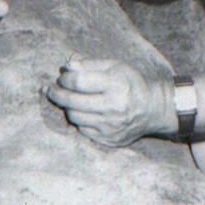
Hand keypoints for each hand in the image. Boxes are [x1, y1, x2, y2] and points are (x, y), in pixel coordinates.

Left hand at [45, 58, 174, 146]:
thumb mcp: (115, 66)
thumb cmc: (131, 83)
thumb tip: (66, 67)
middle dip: (57, 94)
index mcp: (116, 85)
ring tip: (71, 100)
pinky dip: (80, 120)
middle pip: (72, 101)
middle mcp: (113, 107)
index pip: (78, 82)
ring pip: (74, 117)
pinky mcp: (109, 139)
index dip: (65, 79)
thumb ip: (89, 65)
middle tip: (51, 89)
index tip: (62, 78)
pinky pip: (83, 130)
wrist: (153, 109)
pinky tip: (84, 113)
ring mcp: (111, 126)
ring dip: (68, 107)